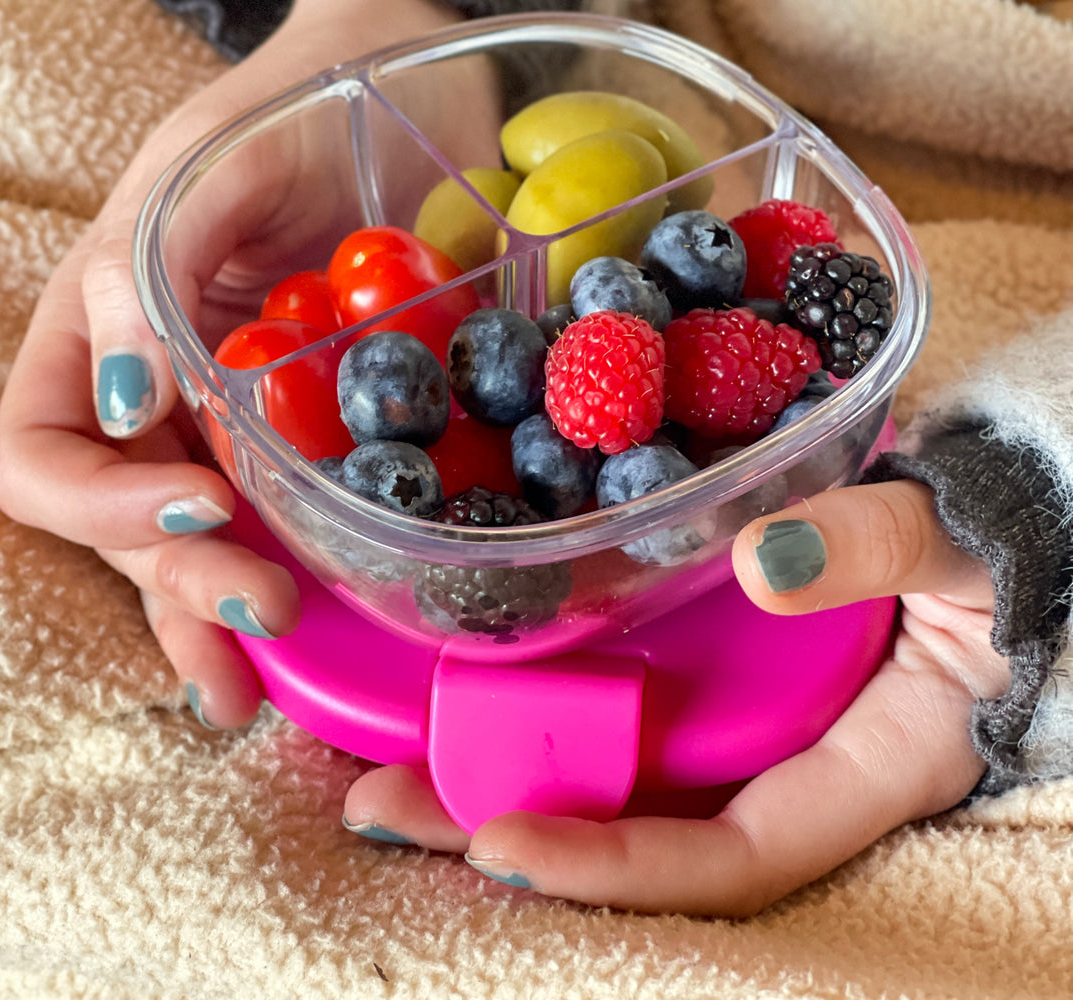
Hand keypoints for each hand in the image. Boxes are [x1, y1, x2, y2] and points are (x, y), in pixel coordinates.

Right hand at [0, 0, 460, 728]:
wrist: (411, 78)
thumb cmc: (300, 99)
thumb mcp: (220, 156)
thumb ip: (158, 259)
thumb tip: (133, 402)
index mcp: (98, 322)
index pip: (44, 448)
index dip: (101, 500)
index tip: (200, 501)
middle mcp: (156, 387)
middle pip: (130, 518)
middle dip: (185, 574)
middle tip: (266, 610)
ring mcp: (241, 416)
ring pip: (203, 540)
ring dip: (223, 614)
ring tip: (264, 677)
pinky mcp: (328, 425)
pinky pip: (298, 514)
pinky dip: (304, 574)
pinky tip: (319, 636)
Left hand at [341, 477, 1008, 915]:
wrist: (1008, 523)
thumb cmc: (1004, 550)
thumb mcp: (954, 548)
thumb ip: (878, 547)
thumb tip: (762, 559)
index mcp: (859, 768)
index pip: (727, 857)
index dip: (616, 863)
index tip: (500, 845)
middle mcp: (787, 760)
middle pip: (640, 826)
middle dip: (506, 828)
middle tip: (377, 808)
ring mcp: (749, 713)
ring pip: (620, 766)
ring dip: (502, 764)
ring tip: (379, 757)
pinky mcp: (724, 660)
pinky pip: (633, 697)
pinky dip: (549, 697)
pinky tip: (464, 674)